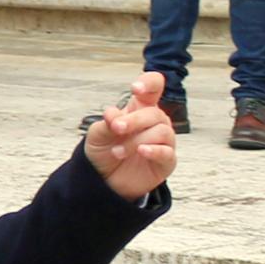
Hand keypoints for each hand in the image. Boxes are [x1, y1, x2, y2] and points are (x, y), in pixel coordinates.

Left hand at [84, 70, 178, 200]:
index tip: (136, 88)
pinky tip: (141, 151)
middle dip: (134, 120)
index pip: (154, 87)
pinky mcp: (166, 161)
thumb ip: (107, 122)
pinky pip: (167, 152)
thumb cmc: (104, 151)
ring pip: (161, 132)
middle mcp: (155, 122)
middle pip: (154, 113)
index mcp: (139, 108)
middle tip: (117, 129)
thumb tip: (114, 114)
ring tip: (117, 152)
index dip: (149, 83)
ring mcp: (163, 141)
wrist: (103, 180)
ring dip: (136, 141)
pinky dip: (154, 151)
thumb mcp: (97, 134)